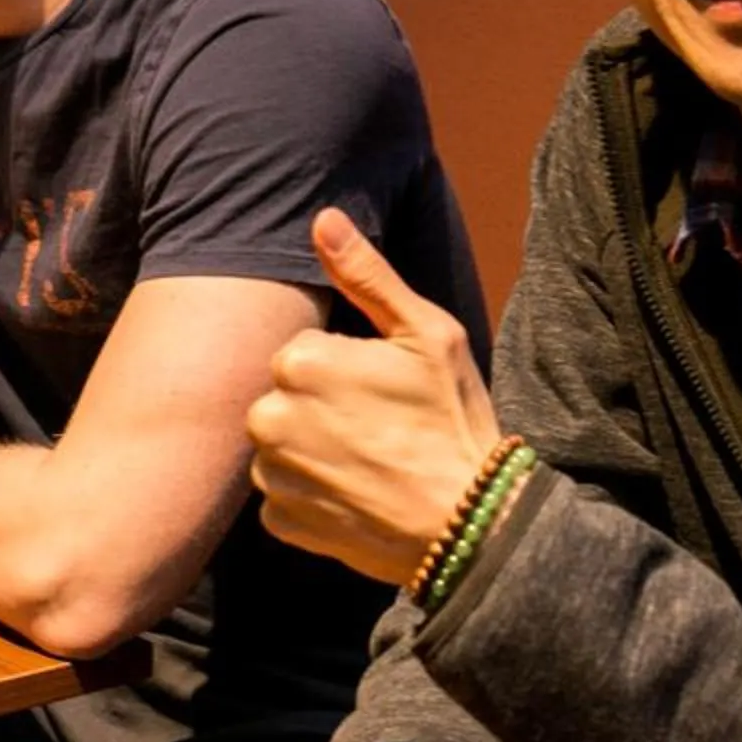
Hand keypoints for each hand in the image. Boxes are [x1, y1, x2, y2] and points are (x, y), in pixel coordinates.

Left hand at [245, 208, 498, 582]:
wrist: (472, 524)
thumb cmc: (454, 421)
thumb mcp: (425, 334)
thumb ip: (367, 274)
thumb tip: (323, 218)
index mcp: (300, 361)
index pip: (305, 350)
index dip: (347, 367)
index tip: (386, 390)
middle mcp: (269, 416)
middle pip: (286, 395)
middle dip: (322, 405)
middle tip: (381, 427)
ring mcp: (272, 473)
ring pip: (280, 443)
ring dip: (313, 448)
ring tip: (371, 461)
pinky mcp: (280, 520)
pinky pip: (283, 493)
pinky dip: (312, 494)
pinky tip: (356, 495)